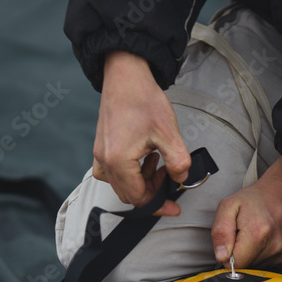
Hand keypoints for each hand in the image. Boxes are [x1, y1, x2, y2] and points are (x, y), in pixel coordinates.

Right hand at [93, 51, 190, 215]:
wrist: (125, 75)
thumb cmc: (143, 100)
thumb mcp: (169, 133)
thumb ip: (178, 162)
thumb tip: (180, 179)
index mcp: (118, 161)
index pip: (138, 198)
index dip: (159, 204)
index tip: (174, 205)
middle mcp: (104, 160)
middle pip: (128, 194)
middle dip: (152, 192)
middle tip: (169, 179)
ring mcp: (100, 153)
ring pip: (121, 184)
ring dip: (142, 181)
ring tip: (158, 163)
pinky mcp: (101, 146)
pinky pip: (113, 171)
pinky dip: (131, 171)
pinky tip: (145, 157)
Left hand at [211, 157, 281, 268]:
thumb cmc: (256, 198)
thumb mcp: (229, 206)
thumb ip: (220, 231)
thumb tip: (221, 256)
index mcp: (257, 234)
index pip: (235, 264)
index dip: (228, 255)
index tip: (232, 241)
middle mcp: (274, 246)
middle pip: (247, 267)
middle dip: (241, 254)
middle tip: (244, 234)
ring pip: (257, 266)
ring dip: (252, 254)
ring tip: (256, 234)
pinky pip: (268, 264)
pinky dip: (263, 255)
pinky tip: (266, 239)